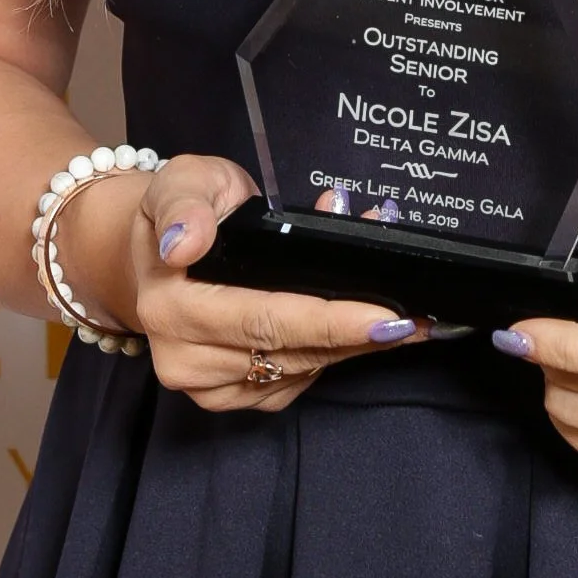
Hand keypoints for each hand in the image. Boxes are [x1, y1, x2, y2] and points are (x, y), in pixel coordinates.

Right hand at [62, 153, 428, 413]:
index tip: (385, 316)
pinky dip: (333, 355)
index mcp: (169, 306)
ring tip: (404, 312)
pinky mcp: (233, 397)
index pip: (264, 318)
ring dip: (354, 343)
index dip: (329, 319)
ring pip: (300, 371)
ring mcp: (208, 385)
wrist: (156, 251)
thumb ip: (184, 203)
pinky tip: (362, 328)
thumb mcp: (182, 180)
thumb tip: (186, 241)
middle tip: (421, 319)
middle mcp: (183, 358)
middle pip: (290, 352)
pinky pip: (295, 383)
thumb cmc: (184, 209)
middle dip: (360, 334)